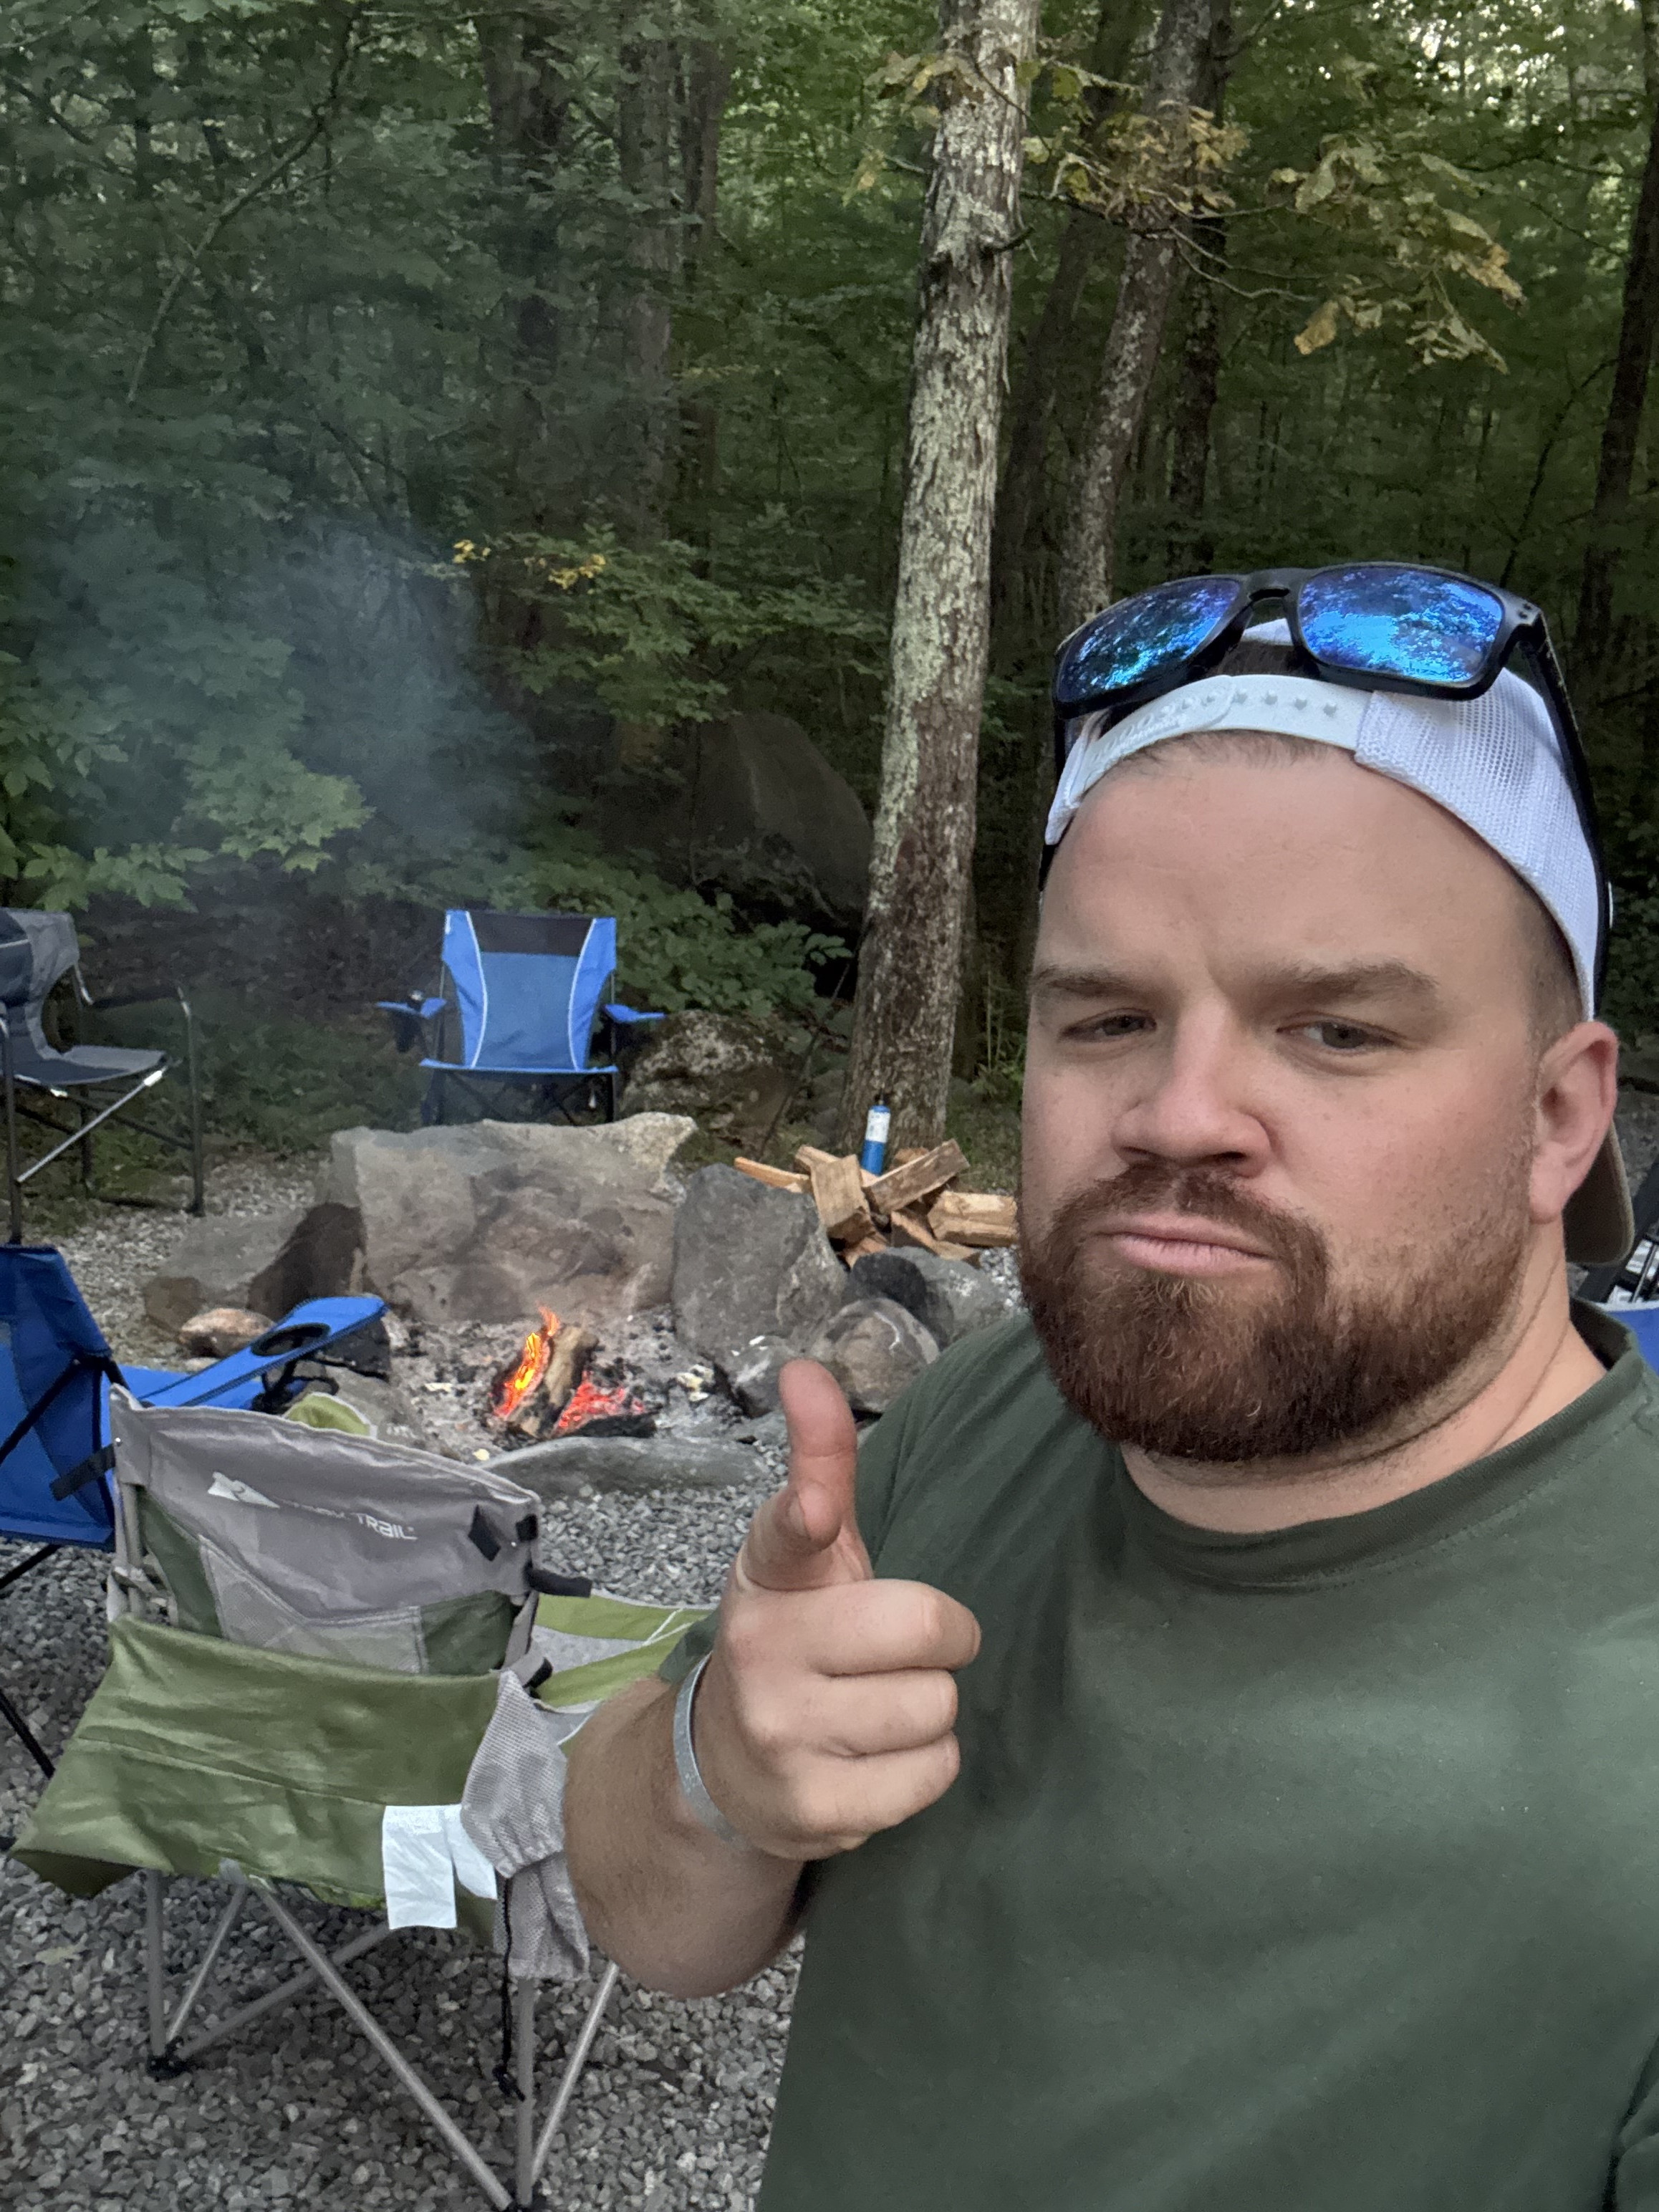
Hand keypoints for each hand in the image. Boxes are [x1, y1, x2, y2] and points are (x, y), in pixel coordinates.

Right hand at [688, 1358, 979, 1860]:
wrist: (728, 1766)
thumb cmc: (797, 1635)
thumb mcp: (807, 1551)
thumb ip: (821, 1462)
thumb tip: (804, 1367)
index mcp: (768, 1573)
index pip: (787, 1530)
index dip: (808, 1514)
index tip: (817, 1508)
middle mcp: (762, 1649)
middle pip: (924, 1626)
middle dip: (941, 1638)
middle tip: (908, 1648)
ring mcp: (781, 1734)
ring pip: (936, 1707)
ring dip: (930, 1708)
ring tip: (882, 1706)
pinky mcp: (813, 1809)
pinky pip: (930, 1775)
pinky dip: (925, 1768)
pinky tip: (879, 1758)